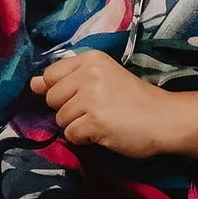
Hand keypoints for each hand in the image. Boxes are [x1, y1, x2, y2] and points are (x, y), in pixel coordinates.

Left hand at [29, 53, 179, 157]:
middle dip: (69, 110)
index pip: (50, 75)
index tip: (84, 96)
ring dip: (78, 126)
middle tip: (97, 110)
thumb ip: (67, 79)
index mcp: (90, 59)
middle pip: (52, 99)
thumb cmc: (134, 99)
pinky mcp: (94, 121)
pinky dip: (84, 139)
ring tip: (103, 120)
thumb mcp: (102, 78)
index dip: (62, 91)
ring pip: (60, 119)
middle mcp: (89, 74)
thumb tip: (33, 84)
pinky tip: (103, 132)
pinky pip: (71, 135)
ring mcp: (91, 98)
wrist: (164, 118)